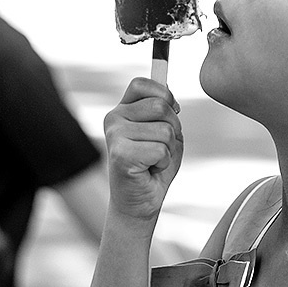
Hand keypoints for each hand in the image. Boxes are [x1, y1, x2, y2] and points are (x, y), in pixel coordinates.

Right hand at [104, 78, 183, 230]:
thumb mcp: (163, 131)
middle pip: (160, 106)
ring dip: (169, 149)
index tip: (171, 112)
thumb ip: (165, 109)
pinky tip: (150, 170)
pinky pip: (161, 150)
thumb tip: (167, 89)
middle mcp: (114, 118)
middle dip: (173, 128)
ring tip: (154, 160)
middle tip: (162, 147)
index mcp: (122, 109)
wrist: (140, 202)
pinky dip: (163, 162)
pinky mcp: (120, 154)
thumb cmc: (153, 166)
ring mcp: (114, 135)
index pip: (142, 84)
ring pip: (165, 130)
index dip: (164, 94)